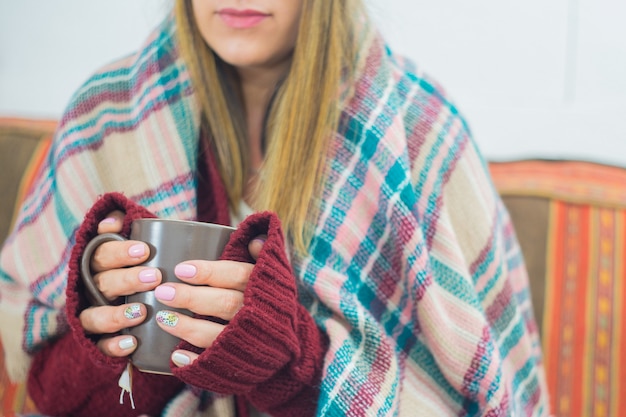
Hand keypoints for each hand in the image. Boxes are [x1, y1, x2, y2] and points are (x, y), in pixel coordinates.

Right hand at [78, 211, 161, 357]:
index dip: (120, 251)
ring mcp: (92, 316)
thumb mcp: (133, 245)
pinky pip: (100, 346)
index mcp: (98, 265)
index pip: (101, 254)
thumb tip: (114, 221)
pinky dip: (114, 346)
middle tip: (154, 277)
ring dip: (116, 315)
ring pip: (95, 317)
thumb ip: (124, 227)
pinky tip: (132, 343)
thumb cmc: (138, 266)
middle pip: (102, 283)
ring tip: (141, 312)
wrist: (131, 307)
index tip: (145, 250)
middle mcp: (90, 290)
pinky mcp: (97, 341)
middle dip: (128, 280)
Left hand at [154, 236, 266, 367]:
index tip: (181, 269)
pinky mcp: (240, 363)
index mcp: (263, 287)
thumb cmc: (270, 302)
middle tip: (163, 291)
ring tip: (162, 317)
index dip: (209, 272)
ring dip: (187, 327)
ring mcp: (248, 340)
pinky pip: (216, 364)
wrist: (289, 346)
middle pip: (224, 303)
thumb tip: (255, 240)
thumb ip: (262, 257)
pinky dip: (196, 361)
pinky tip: (176, 356)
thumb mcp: (273, 277)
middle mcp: (258, 314)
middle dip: (192, 297)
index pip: (237, 275)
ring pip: (216, 334)